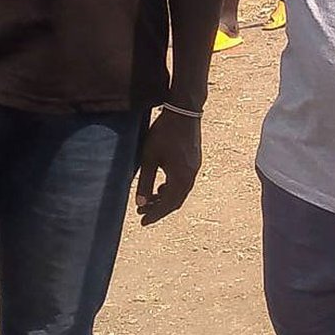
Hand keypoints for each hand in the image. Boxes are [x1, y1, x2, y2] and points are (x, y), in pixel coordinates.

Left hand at [135, 107, 201, 225]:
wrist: (184, 111)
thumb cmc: (164, 133)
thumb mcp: (149, 157)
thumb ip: (145, 182)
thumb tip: (140, 204)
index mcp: (180, 178)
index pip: (167, 205)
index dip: (155, 215)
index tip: (143, 222)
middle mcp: (191, 176)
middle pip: (175, 201)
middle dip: (159, 209)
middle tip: (143, 214)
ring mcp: (195, 169)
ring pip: (180, 192)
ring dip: (165, 199)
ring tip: (150, 201)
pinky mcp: (194, 161)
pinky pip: (183, 182)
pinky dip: (172, 189)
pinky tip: (161, 186)